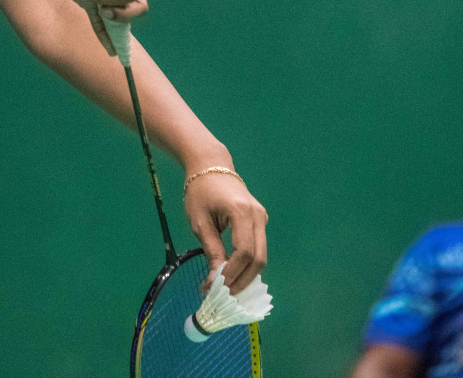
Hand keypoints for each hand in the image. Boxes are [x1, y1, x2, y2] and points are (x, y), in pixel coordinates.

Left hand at [184, 172, 268, 294]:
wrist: (210, 166)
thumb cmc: (199, 191)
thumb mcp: (199, 221)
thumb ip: (210, 250)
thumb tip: (215, 280)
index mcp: (241, 212)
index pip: (244, 251)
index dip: (233, 272)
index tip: (217, 287)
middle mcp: (258, 216)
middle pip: (259, 258)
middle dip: (243, 280)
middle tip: (224, 295)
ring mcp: (262, 217)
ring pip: (261, 255)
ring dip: (246, 275)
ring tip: (227, 288)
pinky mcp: (260, 221)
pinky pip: (258, 247)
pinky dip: (247, 264)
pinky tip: (233, 274)